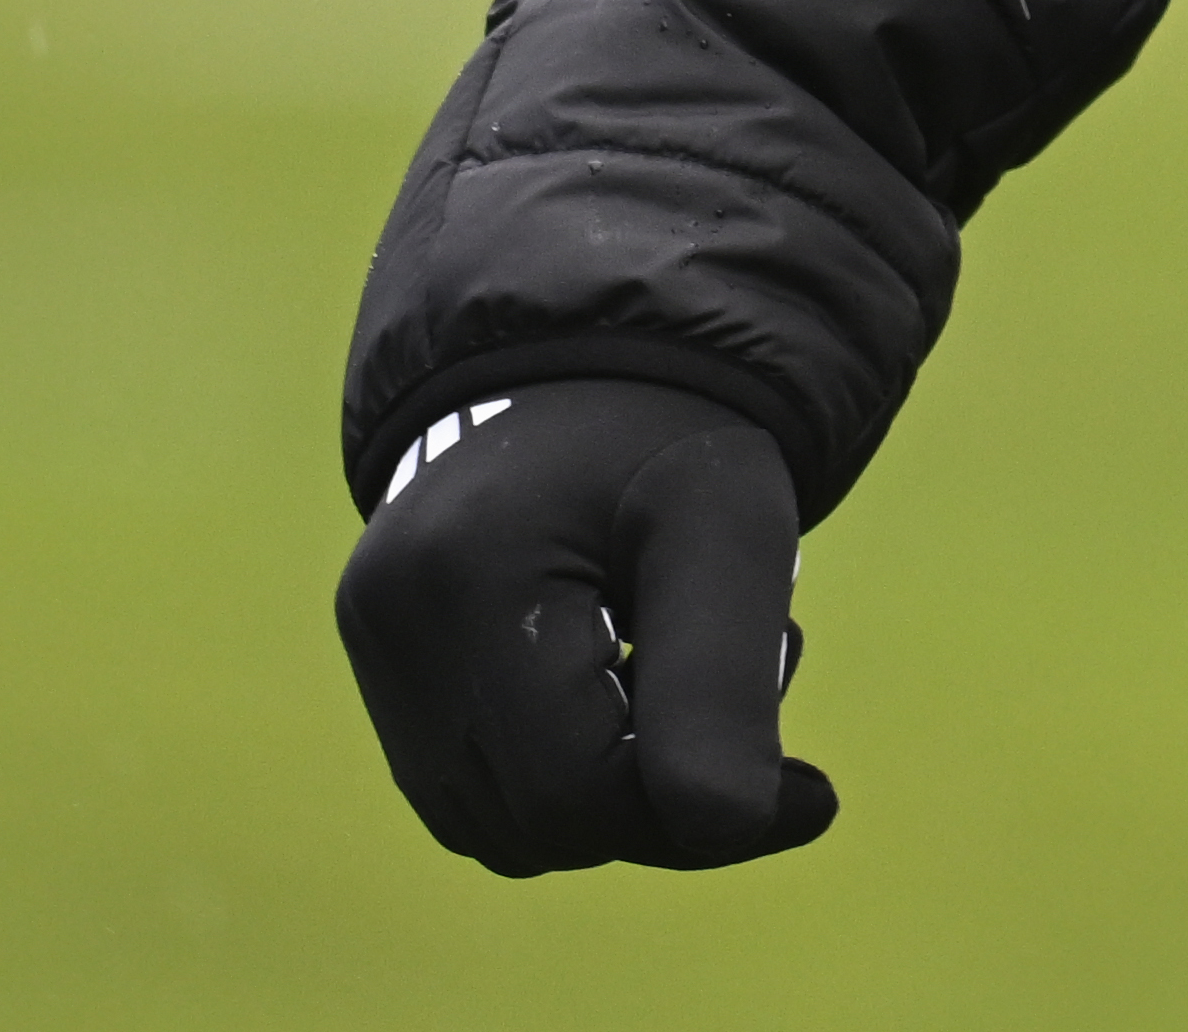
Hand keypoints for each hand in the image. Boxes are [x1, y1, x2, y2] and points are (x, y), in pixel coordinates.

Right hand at [332, 379, 843, 878]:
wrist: (584, 360)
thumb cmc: (670, 439)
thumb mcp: (731, 535)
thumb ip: (724, 685)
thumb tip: (727, 828)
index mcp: (470, 577)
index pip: (579, 799)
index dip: (701, 817)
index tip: (811, 791)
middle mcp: (393, 619)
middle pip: (543, 824)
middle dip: (663, 789)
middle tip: (748, 685)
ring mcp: (377, 644)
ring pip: (508, 823)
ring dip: (613, 785)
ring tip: (671, 667)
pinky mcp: (384, 659)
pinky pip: (476, 789)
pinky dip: (562, 768)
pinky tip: (616, 681)